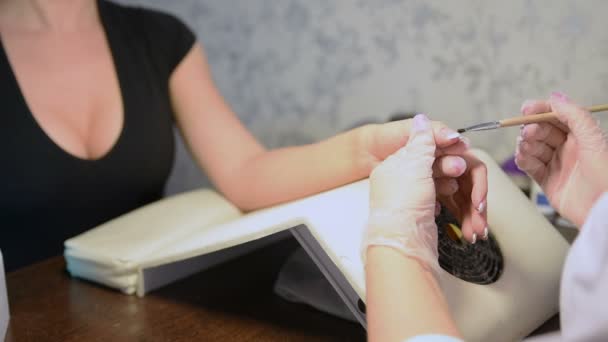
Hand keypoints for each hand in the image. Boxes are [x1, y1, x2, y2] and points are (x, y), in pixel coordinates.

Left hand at [362, 114, 487, 273]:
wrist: (398, 245)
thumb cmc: (402, 205)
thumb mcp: (413, 165)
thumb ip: (422, 141)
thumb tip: (421, 119)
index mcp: (402, 163)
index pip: (438, 151)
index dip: (455, 157)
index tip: (466, 168)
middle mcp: (409, 178)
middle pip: (452, 174)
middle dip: (470, 191)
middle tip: (478, 206)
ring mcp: (418, 197)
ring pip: (455, 194)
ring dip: (471, 210)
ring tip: (478, 228)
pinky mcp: (426, 213)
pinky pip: (451, 209)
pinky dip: (463, 218)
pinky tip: (470, 229)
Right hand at [515, 92, 607, 226]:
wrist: (602, 209)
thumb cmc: (606, 175)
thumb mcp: (593, 138)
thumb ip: (574, 115)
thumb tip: (556, 97)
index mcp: (581, 135)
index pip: (556, 115)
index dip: (541, 110)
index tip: (527, 108)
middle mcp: (568, 148)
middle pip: (542, 131)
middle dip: (532, 128)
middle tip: (529, 131)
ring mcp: (557, 164)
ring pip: (533, 147)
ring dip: (526, 144)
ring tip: (526, 145)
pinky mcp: (548, 181)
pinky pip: (530, 166)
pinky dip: (523, 160)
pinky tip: (523, 157)